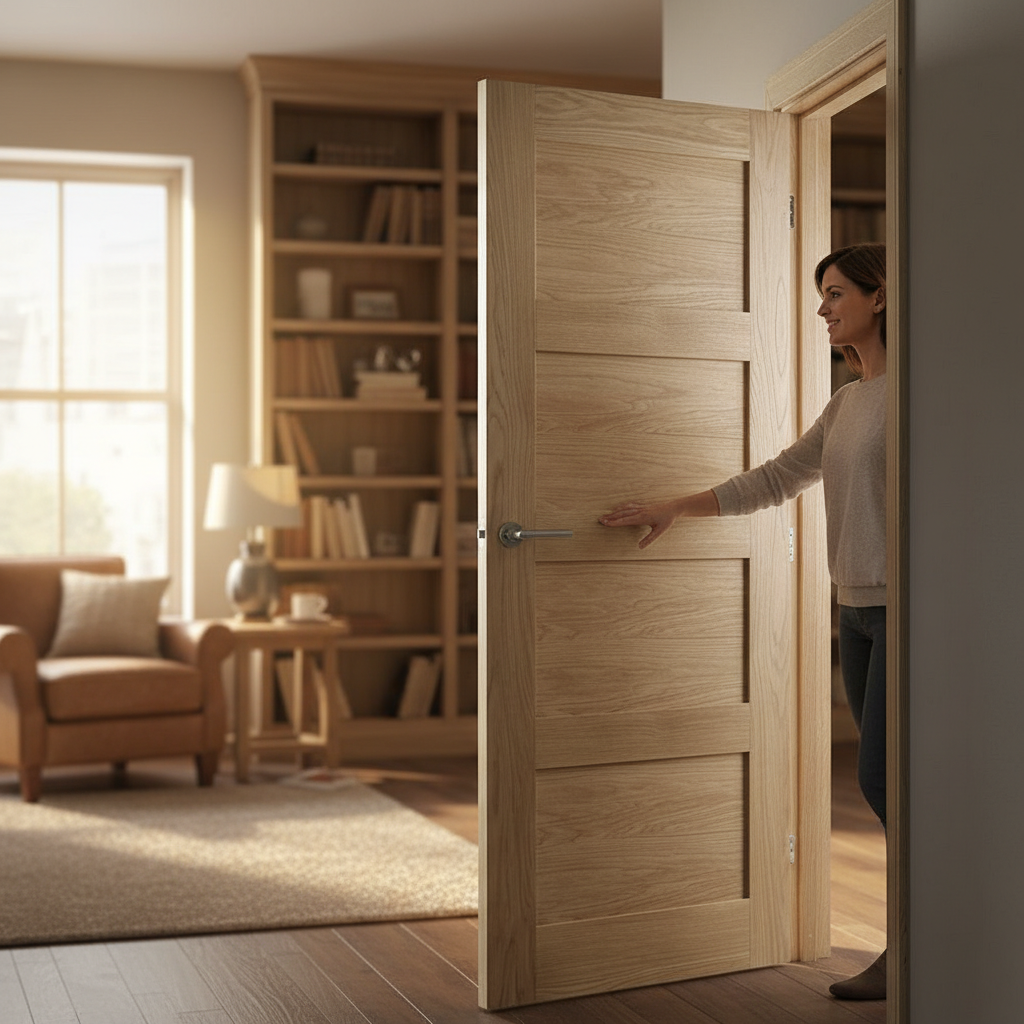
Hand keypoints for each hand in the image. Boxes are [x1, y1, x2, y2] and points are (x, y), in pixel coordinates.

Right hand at [598, 490, 719, 548]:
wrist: (673, 508)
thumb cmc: (667, 520)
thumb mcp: (659, 531)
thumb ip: (649, 539)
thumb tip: (640, 547)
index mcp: (642, 517)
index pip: (625, 520)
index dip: (615, 522)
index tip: (606, 523)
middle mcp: (639, 511)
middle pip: (622, 514)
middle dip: (610, 517)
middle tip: (600, 519)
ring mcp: (640, 507)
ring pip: (624, 509)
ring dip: (613, 512)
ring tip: (604, 516)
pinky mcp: (642, 506)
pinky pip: (629, 506)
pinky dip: (620, 507)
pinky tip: (616, 509)